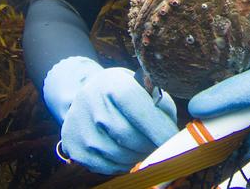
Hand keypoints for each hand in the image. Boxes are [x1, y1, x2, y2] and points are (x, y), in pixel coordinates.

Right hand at [43, 57, 177, 174]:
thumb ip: (160, 102)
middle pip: (131, 137)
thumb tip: (172, 129)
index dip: (161, 130)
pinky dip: (124, 164)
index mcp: (112, 84)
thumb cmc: (122, 91)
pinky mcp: (75, 148)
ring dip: (139, 156)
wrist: (84, 96)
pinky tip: (129, 153)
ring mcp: (80, 128)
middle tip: (162, 146)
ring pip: (120, 155)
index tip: (175, 140)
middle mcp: (92, 104)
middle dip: (151, 146)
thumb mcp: (141, 85)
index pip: (141, 112)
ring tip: (146, 147)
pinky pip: (108, 166)